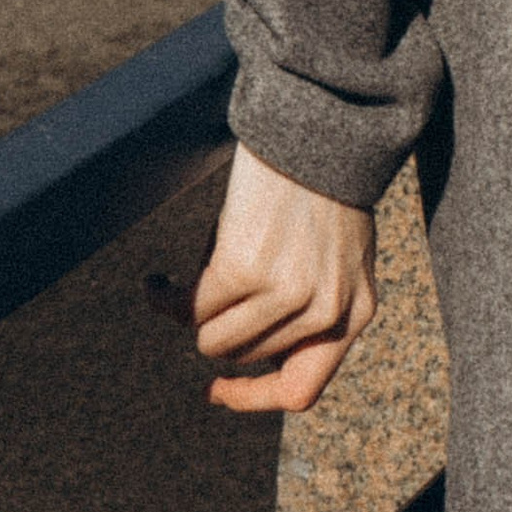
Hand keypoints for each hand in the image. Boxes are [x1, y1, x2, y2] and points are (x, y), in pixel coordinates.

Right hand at [154, 140, 376, 412]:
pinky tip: (156, 284)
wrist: (321, 115)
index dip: (253, 397)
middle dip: (222, 323)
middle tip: (204, 289)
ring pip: (214, 338)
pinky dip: (168, 298)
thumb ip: (311, 301)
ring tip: (192, 271)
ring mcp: (288, 293)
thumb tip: (239, 351)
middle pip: (246, 356)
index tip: (216, 389)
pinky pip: (192, 307)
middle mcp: (328, 311)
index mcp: (356, 310)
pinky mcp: (246, 268)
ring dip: (198, 309)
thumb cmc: (322, 178)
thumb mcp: (337, 251)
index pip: (301, 389)